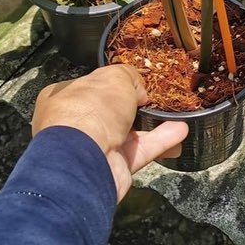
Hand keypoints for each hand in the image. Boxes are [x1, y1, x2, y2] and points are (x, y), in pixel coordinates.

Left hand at [32, 65, 187, 200]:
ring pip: (128, 134)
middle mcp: (75, 124)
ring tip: (176, 116)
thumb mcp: (115, 77)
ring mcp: (94, 148)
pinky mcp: (113, 168)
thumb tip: (138, 91)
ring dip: (152, 124)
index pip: (89, 87)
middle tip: (153, 100)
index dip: (111, 84)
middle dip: (133, 107)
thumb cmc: (91, 109)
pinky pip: (140, 151)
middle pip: (110, 112)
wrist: (85, 158)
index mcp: (65, 98)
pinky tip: (179, 131)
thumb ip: (129, 77)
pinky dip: (160, 141)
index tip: (133, 83)